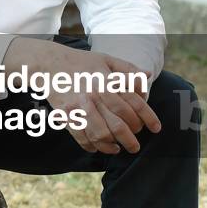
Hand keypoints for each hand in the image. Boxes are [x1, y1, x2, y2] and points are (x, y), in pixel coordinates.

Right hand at [3, 38, 160, 154]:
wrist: (49, 63)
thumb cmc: (81, 62)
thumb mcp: (106, 59)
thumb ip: (128, 69)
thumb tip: (147, 75)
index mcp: (106, 81)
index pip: (134, 104)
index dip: (148, 118)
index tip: (156, 128)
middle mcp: (94, 95)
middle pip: (119, 124)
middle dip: (132, 138)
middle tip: (135, 143)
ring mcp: (79, 107)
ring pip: (101, 135)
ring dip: (113, 146)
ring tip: (119, 148)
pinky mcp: (66, 115)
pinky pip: (81, 137)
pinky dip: (92, 146)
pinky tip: (100, 147)